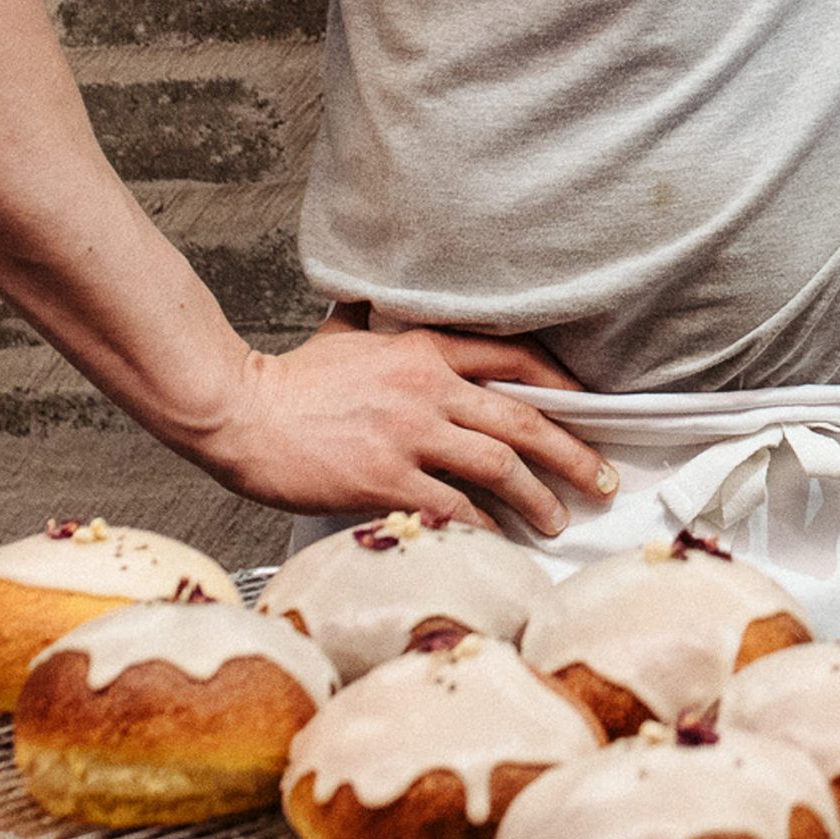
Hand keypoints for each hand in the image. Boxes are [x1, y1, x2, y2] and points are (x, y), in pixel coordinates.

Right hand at [190, 313, 615, 536]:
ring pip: (499, 468)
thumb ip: (373, 318)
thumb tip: (375, 296)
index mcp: (425, 350)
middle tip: (600, 480)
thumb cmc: (289, 382)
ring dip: (538, 498)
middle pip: (523, 421)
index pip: (515, 359)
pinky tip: (500, 542)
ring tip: (558, 520)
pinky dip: (484, 527)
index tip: (589, 408)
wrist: (239, 413)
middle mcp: (428, 389)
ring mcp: (409, 436)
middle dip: (572, 453)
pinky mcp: (384, 479)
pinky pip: (453, 507)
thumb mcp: (343, 333)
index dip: (561, 385)